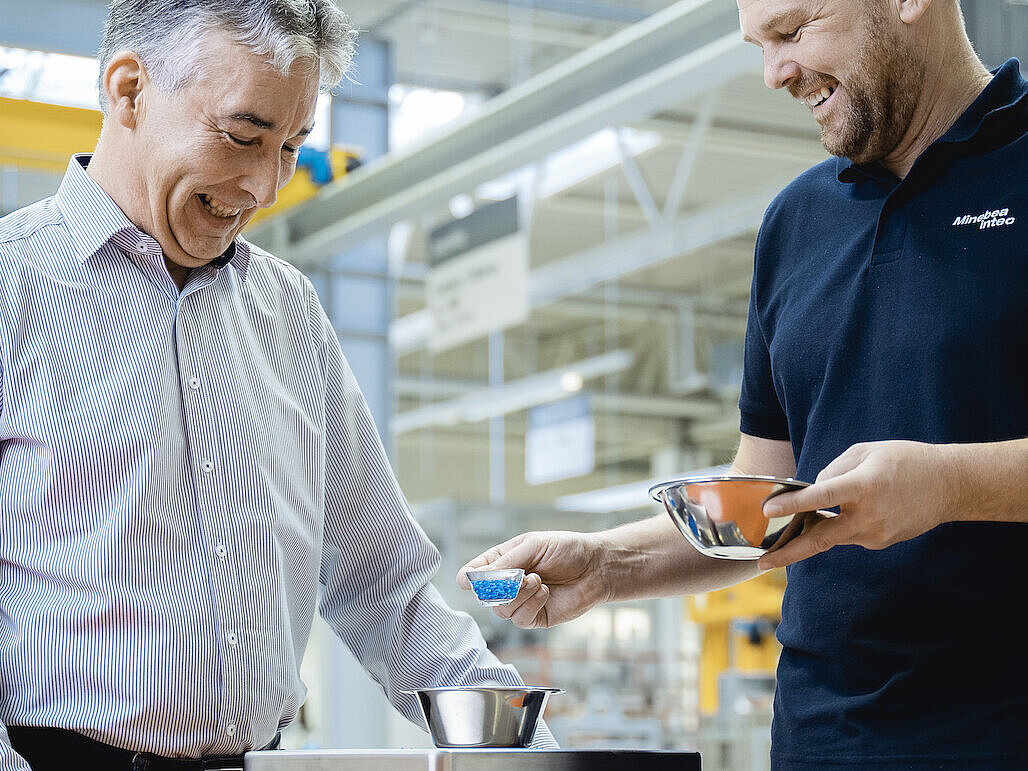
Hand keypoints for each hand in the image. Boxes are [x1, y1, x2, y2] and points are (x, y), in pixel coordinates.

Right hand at [457, 531, 612, 628]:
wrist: (596, 567)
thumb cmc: (566, 550)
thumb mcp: (533, 545)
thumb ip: (505, 562)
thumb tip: (477, 579)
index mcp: (501, 561)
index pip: (471, 574)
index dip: (469, 579)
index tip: (475, 579)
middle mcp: (506, 584)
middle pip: (483, 596)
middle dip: (501, 587)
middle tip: (523, 575)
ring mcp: (519, 602)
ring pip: (501, 610)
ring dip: (519, 595)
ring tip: (539, 580)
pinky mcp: (534, 617)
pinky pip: (520, 619)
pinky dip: (531, 604)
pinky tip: (545, 592)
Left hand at [756, 440, 958, 569]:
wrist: (949, 485)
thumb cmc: (904, 461)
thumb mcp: (865, 452)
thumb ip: (833, 470)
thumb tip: (811, 490)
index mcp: (864, 485)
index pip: (822, 497)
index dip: (793, 504)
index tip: (768, 511)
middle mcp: (869, 515)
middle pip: (821, 538)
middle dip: (788, 552)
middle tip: (762, 562)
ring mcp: (876, 534)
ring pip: (832, 536)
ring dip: (812, 531)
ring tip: (794, 521)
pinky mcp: (880, 542)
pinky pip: (849, 535)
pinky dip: (838, 526)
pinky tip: (841, 513)